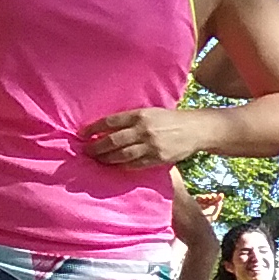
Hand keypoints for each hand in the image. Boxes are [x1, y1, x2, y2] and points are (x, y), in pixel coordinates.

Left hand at [78, 106, 205, 167]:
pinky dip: (122, 166)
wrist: (196, 129)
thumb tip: (107, 129)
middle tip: (86, 151)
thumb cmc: (171, 119)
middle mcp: (143, 130)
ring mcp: (151, 145)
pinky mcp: (158, 158)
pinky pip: (135, 164)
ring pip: (121, 154)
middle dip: (96, 147)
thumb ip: (131, 120)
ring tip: (97, 160)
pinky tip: (115, 166)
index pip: (110, 122)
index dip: (93, 128)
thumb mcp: (150, 113)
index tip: (82, 134)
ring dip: (106, 158)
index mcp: (140, 115)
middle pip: (112, 140)